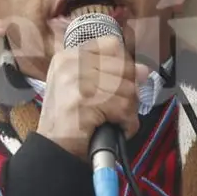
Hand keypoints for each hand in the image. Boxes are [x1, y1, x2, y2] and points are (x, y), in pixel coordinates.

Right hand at [37, 36, 148, 158]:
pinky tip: (116, 128)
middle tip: (118, 109)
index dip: (124, 65)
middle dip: (129, 92)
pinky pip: (124, 107)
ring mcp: (76, 81)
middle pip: (124, 67)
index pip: (112, 46)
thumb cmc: (69, 121)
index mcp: (69, 56)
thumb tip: (143, 70)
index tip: (122, 83)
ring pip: (127, 88)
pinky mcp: (84, 101)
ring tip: (114, 120)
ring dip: (128, 110)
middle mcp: (71, 63)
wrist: (53, 150)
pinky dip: (127, 123)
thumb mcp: (84, 88)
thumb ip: (112, 74)